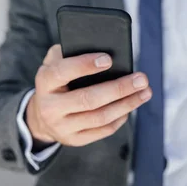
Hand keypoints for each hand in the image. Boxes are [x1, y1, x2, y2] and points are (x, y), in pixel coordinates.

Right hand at [26, 44, 151, 145]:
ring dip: (127, 104)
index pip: (62, 72)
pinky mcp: (74, 139)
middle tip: (141, 79)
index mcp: (44, 82)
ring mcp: (62, 126)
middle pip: (88, 99)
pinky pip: (102, 130)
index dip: (85, 65)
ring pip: (100, 117)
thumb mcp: (55, 62)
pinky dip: (120, 118)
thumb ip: (71, 50)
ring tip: (145, 92)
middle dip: (119, 88)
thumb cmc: (57, 80)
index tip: (109, 59)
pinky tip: (131, 105)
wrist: (42, 115)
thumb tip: (101, 46)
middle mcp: (50, 107)